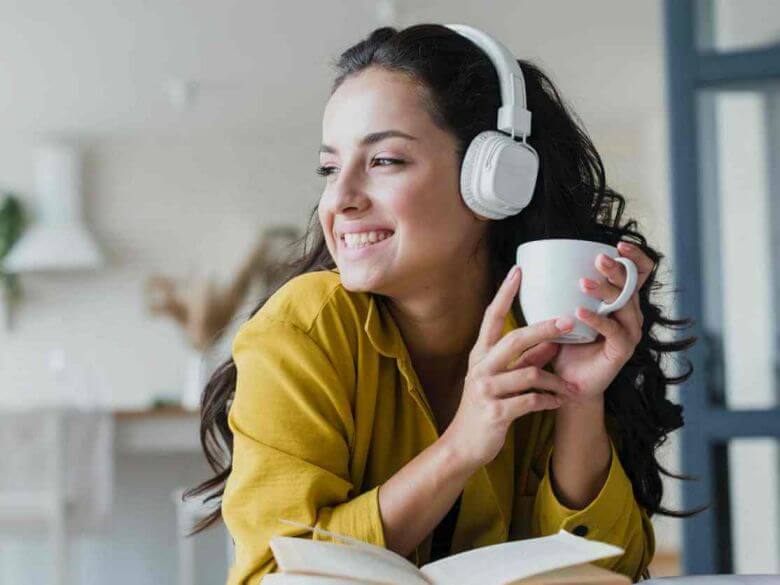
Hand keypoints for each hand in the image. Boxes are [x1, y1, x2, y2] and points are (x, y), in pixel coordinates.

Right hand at [441, 265, 579, 473]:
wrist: (463, 446)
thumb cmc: (484, 410)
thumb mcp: (500, 381)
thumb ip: (523, 361)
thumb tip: (550, 342)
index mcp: (480, 355)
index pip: (491, 317)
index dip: (505, 293)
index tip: (518, 270)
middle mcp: (480, 368)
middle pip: (515, 339)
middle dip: (544, 329)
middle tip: (568, 321)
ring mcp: (486, 389)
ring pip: (530, 374)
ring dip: (556, 381)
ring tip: (571, 388)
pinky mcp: (495, 412)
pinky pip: (530, 401)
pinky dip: (549, 401)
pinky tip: (559, 403)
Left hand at [541, 241, 655, 402]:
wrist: (566, 384)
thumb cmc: (565, 344)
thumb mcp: (562, 312)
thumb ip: (559, 290)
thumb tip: (530, 264)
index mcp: (619, 300)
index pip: (636, 272)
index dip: (634, 256)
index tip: (618, 244)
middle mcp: (630, 314)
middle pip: (632, 284)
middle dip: (617, 269)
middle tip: (599, 260)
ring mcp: (629, 332)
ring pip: (624, 304)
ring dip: (605, 291)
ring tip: (584, 283)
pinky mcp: (622, 350)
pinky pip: (613, 331)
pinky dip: (597, 319)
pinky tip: (580, 312)